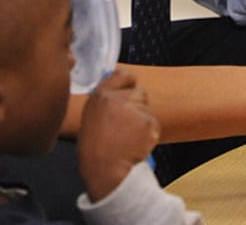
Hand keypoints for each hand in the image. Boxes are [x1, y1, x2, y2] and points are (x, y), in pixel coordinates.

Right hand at [77, 67, 160, 202]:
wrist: (105, 172)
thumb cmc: (95, 150)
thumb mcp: (91, 119)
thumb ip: (105, 102)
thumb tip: (120, 88)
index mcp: (99, 97)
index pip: (123, 74)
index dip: (129, 82)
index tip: (129, 89)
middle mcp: (116, 99)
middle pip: (140, 92)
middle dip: (138, 106)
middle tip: (125, 127)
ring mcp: (133, 110)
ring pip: (147, 109)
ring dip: (143, 121)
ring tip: (127, 138)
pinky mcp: (147, 123)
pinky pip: (154, 124)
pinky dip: (148, 134)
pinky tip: (135, 144)